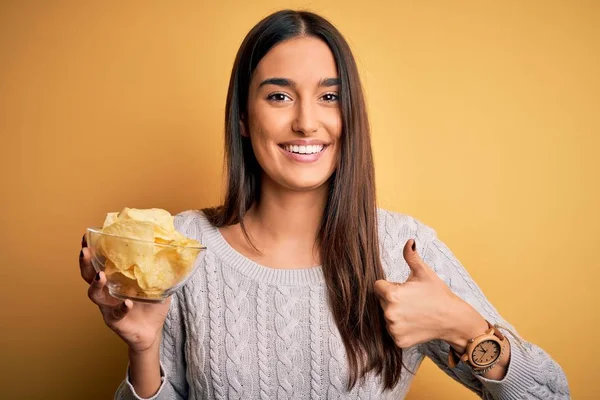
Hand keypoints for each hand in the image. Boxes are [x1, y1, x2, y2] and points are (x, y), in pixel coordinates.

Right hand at [79, 234, 170, 353]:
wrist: (152, 330)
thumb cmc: (151, 305)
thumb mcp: (156, 283)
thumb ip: (160, 268)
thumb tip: (173, 248)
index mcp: (114, 279)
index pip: (98, 262)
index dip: (91, 250)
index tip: (87, 236)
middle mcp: (106, 291)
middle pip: (88, 275)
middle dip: (85, 262)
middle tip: (85, 250)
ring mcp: (107, 306)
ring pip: (94, 294)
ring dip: (96, 284)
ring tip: (101, 275)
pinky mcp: (114, 320)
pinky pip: (115, 314)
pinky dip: (121, 308)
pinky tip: (127, 303)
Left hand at [374, 239, 478, 348]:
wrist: (453, 319)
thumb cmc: (438, 294)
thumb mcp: (424, 272)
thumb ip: (411, 256)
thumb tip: (409, 241)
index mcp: (392, 294)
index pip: (378, 286)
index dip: (390, 286)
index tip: (403, 289)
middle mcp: (389, 313)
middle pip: (381, 301)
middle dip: (392, 299)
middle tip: (411, 300)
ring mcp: (393, 328)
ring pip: (386, 316)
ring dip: (396, 313)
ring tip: (414, 311)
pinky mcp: (398, 341)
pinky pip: (392, 331)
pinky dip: (400, 328)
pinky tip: (414, 323)